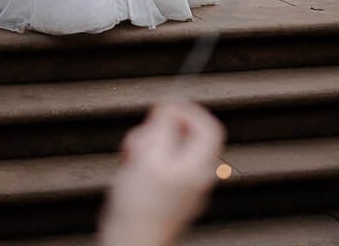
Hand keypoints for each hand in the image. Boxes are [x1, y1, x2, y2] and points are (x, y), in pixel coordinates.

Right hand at [98, 101, 224, 245]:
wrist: (129, 240)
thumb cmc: (139, 205)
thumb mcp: (149, 155)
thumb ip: (163, 127)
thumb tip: (169, 108)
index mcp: (199, 167)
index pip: (208, 127)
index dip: (189, 110)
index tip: (166, 106)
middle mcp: (196, 176)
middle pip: (186, 136)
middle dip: (159, 131)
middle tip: (142, 138)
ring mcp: (183, 186)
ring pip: (169, 149)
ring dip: (147, 145)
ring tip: (132, 157)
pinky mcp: (167, 193)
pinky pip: (160, 166)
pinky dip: (144, 161)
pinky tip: (131, 170)